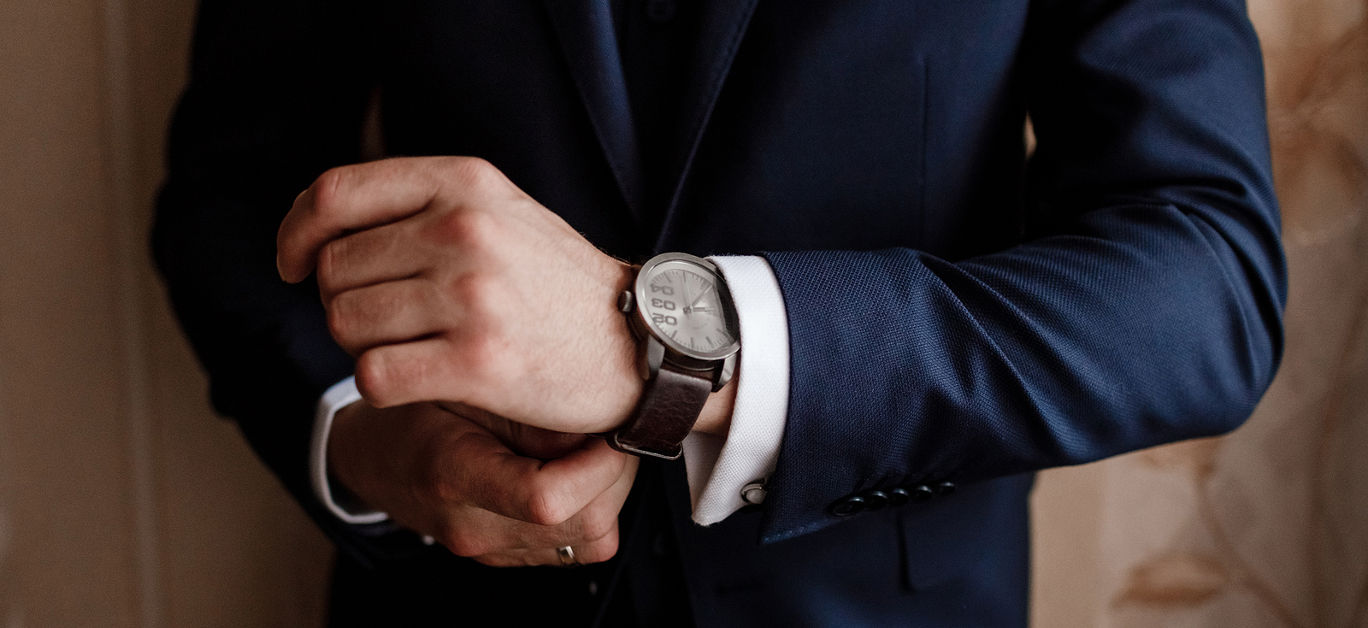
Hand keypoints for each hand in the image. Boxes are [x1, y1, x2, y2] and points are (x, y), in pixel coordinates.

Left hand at [277, 156, 641, 433]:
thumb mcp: (497, 210)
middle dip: (342, 300)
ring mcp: (473, 298)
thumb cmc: (555, 282)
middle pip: (330, 270)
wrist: (640, 342)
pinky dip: (382, 384)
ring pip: (343, 323)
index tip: (292, 263)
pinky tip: (420, 379)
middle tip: (391, 319)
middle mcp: (464, 231)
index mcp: (464, 183)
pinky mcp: (480, 364)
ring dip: (363, 345)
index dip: (294, 232)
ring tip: (415, 346)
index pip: (333, 195)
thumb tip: (314, 224)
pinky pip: (373, 376)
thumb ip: (418, 202)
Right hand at [328, 400, 637, 565]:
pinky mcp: (510, 555)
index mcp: (452, 476)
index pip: (545, 499)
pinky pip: (581, 544)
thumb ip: (520, 398)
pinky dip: (595, 505)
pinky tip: (580, 467)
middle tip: (611, 426)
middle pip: (587, 524)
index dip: (596, 464)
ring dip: (611, 490)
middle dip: (615, 473)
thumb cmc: (412, 407)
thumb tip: (595, 414)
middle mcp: (474, 528)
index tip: (610, 426)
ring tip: (596, 443)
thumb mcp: (456, 380)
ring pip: (594, 539)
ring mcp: (493, 551)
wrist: (369, 458)